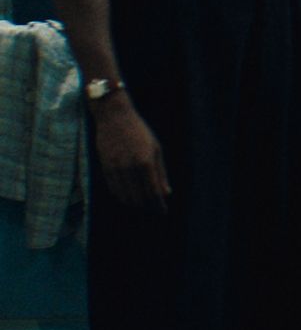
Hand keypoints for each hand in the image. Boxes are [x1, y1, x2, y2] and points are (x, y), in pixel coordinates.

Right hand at [90, 96, 169, 211]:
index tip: (163, 211)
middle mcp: (130, 168)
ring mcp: (115, 169)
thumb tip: (166, 193)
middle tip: (154, 209)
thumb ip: (161, 173)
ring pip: (125, 196)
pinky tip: (128, 197)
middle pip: (139, 197)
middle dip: (147, 206)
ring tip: (142, 205)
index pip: (153, 192)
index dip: (158, 205)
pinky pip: (113, 189)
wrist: (114, 117)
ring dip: (134, 203)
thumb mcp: (156, 149)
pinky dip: (121, 196)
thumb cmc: (139, 132)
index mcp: (146, 163)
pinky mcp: (104, 168)